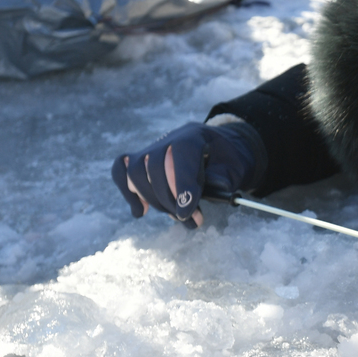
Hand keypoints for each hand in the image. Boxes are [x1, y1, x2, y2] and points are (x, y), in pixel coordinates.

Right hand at [112, 121, 261, 227]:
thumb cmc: (228, 160)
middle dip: (171, 200)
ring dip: (154, 200)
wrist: (219, 149)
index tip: (186, 211)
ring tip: (176, 216)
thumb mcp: (236, 167)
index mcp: (194, 136)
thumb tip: (208, 193)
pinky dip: (128, 192)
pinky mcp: (139, 160)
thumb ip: (223, 179)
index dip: (182, 184)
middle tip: (191, 220)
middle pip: (155, 167)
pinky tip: (141, 212)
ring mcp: (150, 148)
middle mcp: (168, 139)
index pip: (181, 155)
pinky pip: (121, 171)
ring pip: (137, 172)